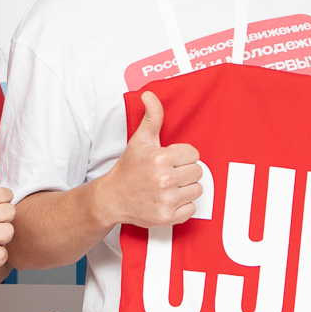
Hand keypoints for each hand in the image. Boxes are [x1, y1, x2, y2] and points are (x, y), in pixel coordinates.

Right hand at [93, 90, 203, 229]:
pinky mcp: (167, 217)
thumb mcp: (140, 140)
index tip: (170, 160)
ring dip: (186, 189)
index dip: (183, 156)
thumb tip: (149, 94)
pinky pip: (191, 209)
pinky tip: (168, 200)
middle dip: (185, 172)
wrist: (112, 198)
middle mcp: (164, 179)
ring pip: (197, 190)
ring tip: (169, 187)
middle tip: (169, 174)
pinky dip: (182, 206)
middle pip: (198, 172)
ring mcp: (166, 200)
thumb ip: (152, 117)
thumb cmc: (129, 168)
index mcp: (160, 158)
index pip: (194, 154)